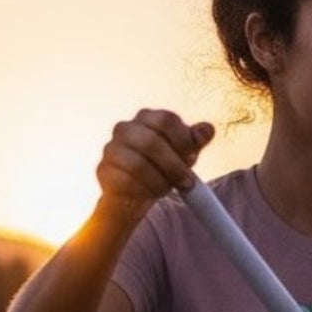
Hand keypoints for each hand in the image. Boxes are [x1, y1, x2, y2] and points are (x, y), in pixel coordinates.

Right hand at [96, 109, 213, 217]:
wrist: (135, 192)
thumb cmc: (162, 167)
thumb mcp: (183, 153)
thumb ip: (195, 141)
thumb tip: (208, 130)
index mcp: (148, 117)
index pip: (166, 119)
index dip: (182, 140)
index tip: (192, 158)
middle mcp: (126, 128)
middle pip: (151, 142)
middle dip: (174, 166)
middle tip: (187, 183)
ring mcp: (111, 148)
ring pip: (138, 164)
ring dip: (159, 181)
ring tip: (167, 188)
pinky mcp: (103, 169)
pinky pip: (126, 181)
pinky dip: (143, 190)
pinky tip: (149, 194)